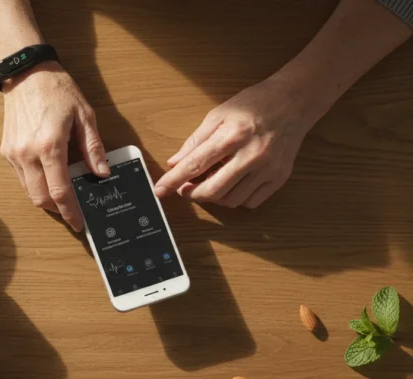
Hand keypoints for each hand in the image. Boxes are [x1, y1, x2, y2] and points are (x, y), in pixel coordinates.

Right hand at [1, 61, 109, 230]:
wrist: (25, 73)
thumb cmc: (56, 89)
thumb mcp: (84, 115)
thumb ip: (93, 147)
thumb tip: (101, 173)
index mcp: (50, 146)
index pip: (60, 191)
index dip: (71, 213)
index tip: (79, 223)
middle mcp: (28, 154)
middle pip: (40, 199)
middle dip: (57, 211)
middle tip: (72, 212)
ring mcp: (14, 154)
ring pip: (29, 191)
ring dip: (45, 198)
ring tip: (61, 195)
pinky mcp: (7, 151)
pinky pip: (22, 177)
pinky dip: (35, 183)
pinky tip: (48, 176)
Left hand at [155, 78, 314, 207]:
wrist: (294, 101)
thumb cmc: (253, 104)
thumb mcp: (218, 114)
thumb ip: (195, 141)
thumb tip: (175, 163)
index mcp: (232, 135)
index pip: (195, 165)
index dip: (174, 181)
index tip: (160, 191)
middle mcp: (251, 155)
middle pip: (213, 191)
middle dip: (192, 195)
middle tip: (184, 189)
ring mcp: (268, 169)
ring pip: (231, 200)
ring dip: (213, 198)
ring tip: (208, 183)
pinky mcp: (280, 177)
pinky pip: (251, 202)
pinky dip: (235, 199)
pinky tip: (231, 185)